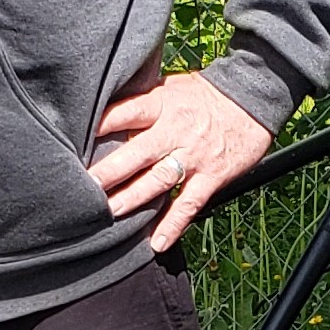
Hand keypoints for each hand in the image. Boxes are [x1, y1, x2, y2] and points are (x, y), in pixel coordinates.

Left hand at [92, 68, 271, 253]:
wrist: (253, 98)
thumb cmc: (205, 94)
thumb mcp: (171, 86)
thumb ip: (143, 102)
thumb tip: (105, 113)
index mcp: (162, 104)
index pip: (127, 113)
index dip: (102, 125)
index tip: (75, 139)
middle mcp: (176, 131)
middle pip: (137, 153)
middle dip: (109, 172)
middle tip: (83, 188)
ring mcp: (194, 156)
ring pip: (159, 180)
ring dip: (133, 198)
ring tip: (109, 213)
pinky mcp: (212, 176)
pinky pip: (189, 204)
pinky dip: (173, 225)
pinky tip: (157, 243)